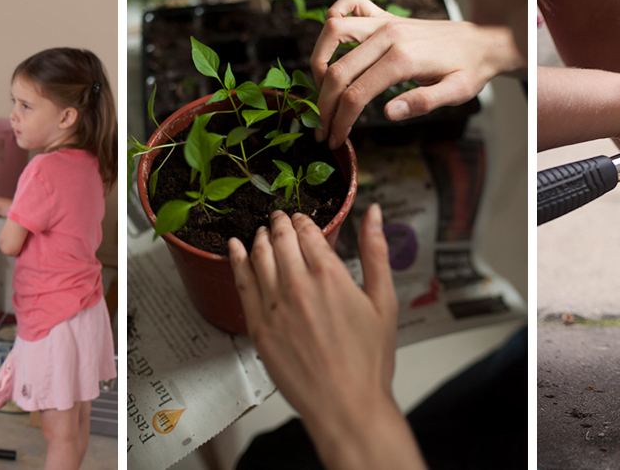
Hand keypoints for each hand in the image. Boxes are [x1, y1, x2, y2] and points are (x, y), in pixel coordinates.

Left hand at [228, 206, 397, 421]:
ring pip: (258, 257)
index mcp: (329, 275)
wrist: (346, 404)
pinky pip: (241, 284)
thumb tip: (372, 214)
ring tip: (261, 231)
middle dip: (279, 223)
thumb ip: (376, 252)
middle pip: (279, 240)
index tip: (301, 218)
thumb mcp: (383, 301)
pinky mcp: (258, 327)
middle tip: (278, 217)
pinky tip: (235, 249)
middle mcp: (297, 285)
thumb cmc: (368, 361)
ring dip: (259, 238)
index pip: (307, 232)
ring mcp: (274, 306)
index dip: (302, 220)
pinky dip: (237, 261)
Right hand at [310, 0, 521, 148]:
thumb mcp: (456, 93)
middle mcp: (389, 35)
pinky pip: (349, 5)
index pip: (357, 94)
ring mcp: (385, 22)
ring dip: (318, 62)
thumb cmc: (470, 69)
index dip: (340, 121)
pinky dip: (333, 19)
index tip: (334, 139)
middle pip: (338, 70)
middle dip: (324, 104)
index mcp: (404, 58)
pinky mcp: (384, 16)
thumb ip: (422, 103)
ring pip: (332, 33)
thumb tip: (388, 114)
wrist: (483, 40)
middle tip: (323, 128)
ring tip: (322, 89)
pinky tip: (334, 45)